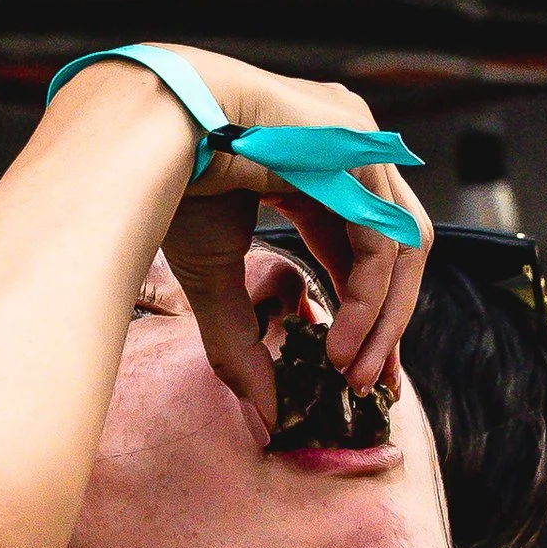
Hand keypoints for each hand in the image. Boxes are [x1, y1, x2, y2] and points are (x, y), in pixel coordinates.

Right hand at [92, 47, 430, 428]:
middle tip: (364, 381)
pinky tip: (339, 342)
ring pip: (400, 246)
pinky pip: (382, 239)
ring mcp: (360, 142)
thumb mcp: (215, 276)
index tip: (356, 366)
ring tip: (350, 372)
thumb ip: (244, 339)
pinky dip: (369, 300)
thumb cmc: (169, 185)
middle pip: (394, 248)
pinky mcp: (360, 148)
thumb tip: (265, 410)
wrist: (146, 137)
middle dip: (384, 322)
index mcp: (318, 165)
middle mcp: (349, 149)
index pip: (363, 246)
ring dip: (382, 320)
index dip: (365, 309)